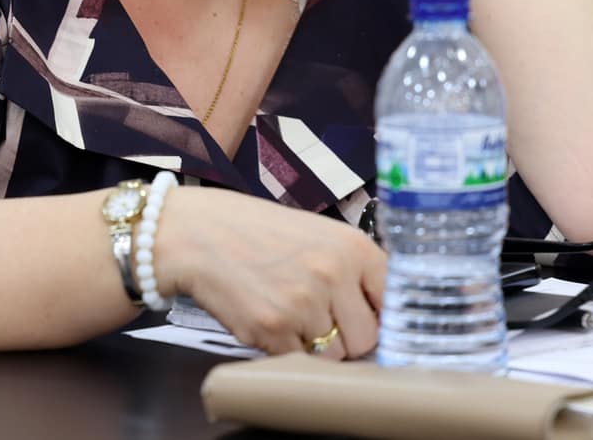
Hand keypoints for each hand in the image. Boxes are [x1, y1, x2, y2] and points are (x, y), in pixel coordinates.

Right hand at [154, 188, 384, 359]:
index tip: (371, 319)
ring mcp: (303, 305)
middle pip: (366, 338)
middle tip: (322, 318)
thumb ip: (352, 267)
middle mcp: (332, 275)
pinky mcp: (273, 330)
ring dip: (315, 345)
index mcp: (352, 247)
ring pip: (333, 354)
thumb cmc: (258, 232)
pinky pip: (298, 360)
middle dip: (347, 336)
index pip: (393, 300)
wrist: (200, 234)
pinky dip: (285, 349)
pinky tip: (270, 319)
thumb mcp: (318, 233)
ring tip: (290, 313)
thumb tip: (381, 310)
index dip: (381, 314)